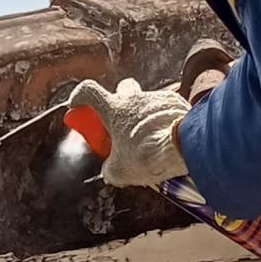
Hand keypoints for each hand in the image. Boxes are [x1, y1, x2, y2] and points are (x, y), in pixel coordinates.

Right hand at [68, 78, 189, 187]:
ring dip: (143, 116)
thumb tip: (110, 171)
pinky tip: (165, 138)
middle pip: (121, 90)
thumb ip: (110, 168)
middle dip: (119, 103)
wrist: (182, 148)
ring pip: (146, 101)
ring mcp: (156, 98)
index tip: (78, 105)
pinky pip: (166, 109)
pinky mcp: (177, 103)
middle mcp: (133, 98)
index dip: (80, 96)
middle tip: (119, 125)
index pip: (89, 90)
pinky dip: (163, 121)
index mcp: (113, 108)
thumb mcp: (120, 170)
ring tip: (148, 139)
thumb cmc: (149, 154)